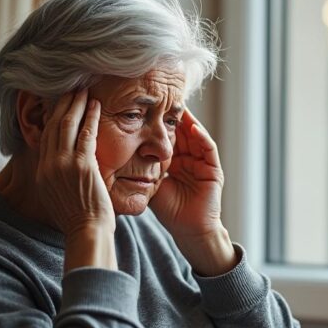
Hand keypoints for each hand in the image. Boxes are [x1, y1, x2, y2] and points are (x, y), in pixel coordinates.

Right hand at [36, 90, 114, 238]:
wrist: (86, 232)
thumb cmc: (80, 219)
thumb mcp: (60, 197)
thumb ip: (60, 178)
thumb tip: (68, 170)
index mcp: (42, 173)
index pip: (44, 137)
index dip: (52, 117)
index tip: (60, 103)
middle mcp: (48, 165)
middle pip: (52, 126)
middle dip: (62, 104)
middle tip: (71, 88)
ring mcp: (63, 164)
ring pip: (67, 125)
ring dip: (76, 105)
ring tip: (83, 91)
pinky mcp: (81, 166)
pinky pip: (86, 134)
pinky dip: (91, 117)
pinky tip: (97, 105)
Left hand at [150, 110, 235, 275]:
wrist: (189, 230)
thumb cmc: (169, 211)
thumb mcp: (150, 184)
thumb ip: (139, 169)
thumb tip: (114, 157)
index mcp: (175, 160)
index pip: (166, 135)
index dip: (158, 121)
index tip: (147, 107)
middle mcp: (190, 158)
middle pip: (181, 130)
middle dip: (173, 115)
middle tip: (163, 96)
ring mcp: (203, 162)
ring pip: (195, 134)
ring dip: (187, 120)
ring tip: (178, 105)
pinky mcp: (213, 168)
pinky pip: (208, 147)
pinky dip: (201, 135)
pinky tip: (192, 125)